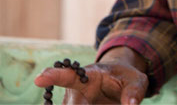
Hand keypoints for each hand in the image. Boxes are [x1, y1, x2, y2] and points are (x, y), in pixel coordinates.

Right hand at [34, 47, 148, 103]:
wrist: (121, 85)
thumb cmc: (126, 79)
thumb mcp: (136, 80)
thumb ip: (134, 92)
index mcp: (89, 76)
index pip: (68, 74)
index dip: (53, 76)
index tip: (39, 79)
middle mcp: (76, 93)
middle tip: (89, 103)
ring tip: (104, 102)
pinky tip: (104, 104)